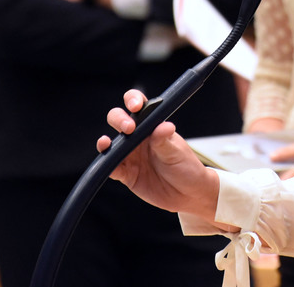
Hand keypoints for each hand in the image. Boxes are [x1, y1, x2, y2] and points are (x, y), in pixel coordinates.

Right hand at [98, 89, 222, 219]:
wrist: (188, 193)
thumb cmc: (186, 166)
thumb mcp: (177, 152)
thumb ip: (166, 140)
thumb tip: (165, 126)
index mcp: (152, 126)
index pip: (139, 106)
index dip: (133, 100)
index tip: (135, 106)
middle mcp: (138, 137)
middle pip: (119, 120)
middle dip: (119, 119)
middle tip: (129, 128)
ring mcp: (130, 155)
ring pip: (111, 143)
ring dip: (105, 142)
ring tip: (106, 143)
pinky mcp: (126, 173)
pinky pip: (112, 168)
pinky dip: (107, 166)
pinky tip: (109, 164)